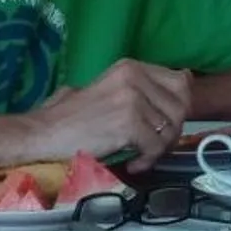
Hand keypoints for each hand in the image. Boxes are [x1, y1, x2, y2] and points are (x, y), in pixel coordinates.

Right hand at [26, 61, 194, 169]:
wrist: (45, 133)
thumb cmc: (73, 117)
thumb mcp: (111, 89)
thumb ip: (143, 86)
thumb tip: (186, 78)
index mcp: (131, 67)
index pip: (181, 82)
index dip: (180, 107)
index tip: (165, 124)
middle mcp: (135, 77)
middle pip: (181, 107)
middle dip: (173, 132)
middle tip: (154, 146)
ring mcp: (133, 98)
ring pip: (171, 129)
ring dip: (159, 149)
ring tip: (139, 156)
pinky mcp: (129, 122)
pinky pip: (156, 147)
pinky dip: (147, 161)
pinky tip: (132, 163)